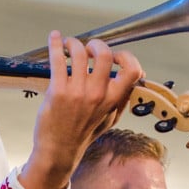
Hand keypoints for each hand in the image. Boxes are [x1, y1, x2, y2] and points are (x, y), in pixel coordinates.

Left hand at [19, 32, 142, 188]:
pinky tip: (54, 37)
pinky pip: (58, 60)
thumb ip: (121, 99)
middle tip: (88, 48)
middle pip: (104, 54)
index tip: (115, 54)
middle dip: (96, 44)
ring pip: (78, 53)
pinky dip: (55, 44)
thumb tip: (134, 80)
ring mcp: (77, 93)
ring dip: (73, 43)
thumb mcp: (109, 120)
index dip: (125, 56)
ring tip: (68, 44)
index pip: (131, 70)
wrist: (59, 151)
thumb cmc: (83, 135)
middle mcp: (97, 94)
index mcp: (112, 100)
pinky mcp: (57, 91)